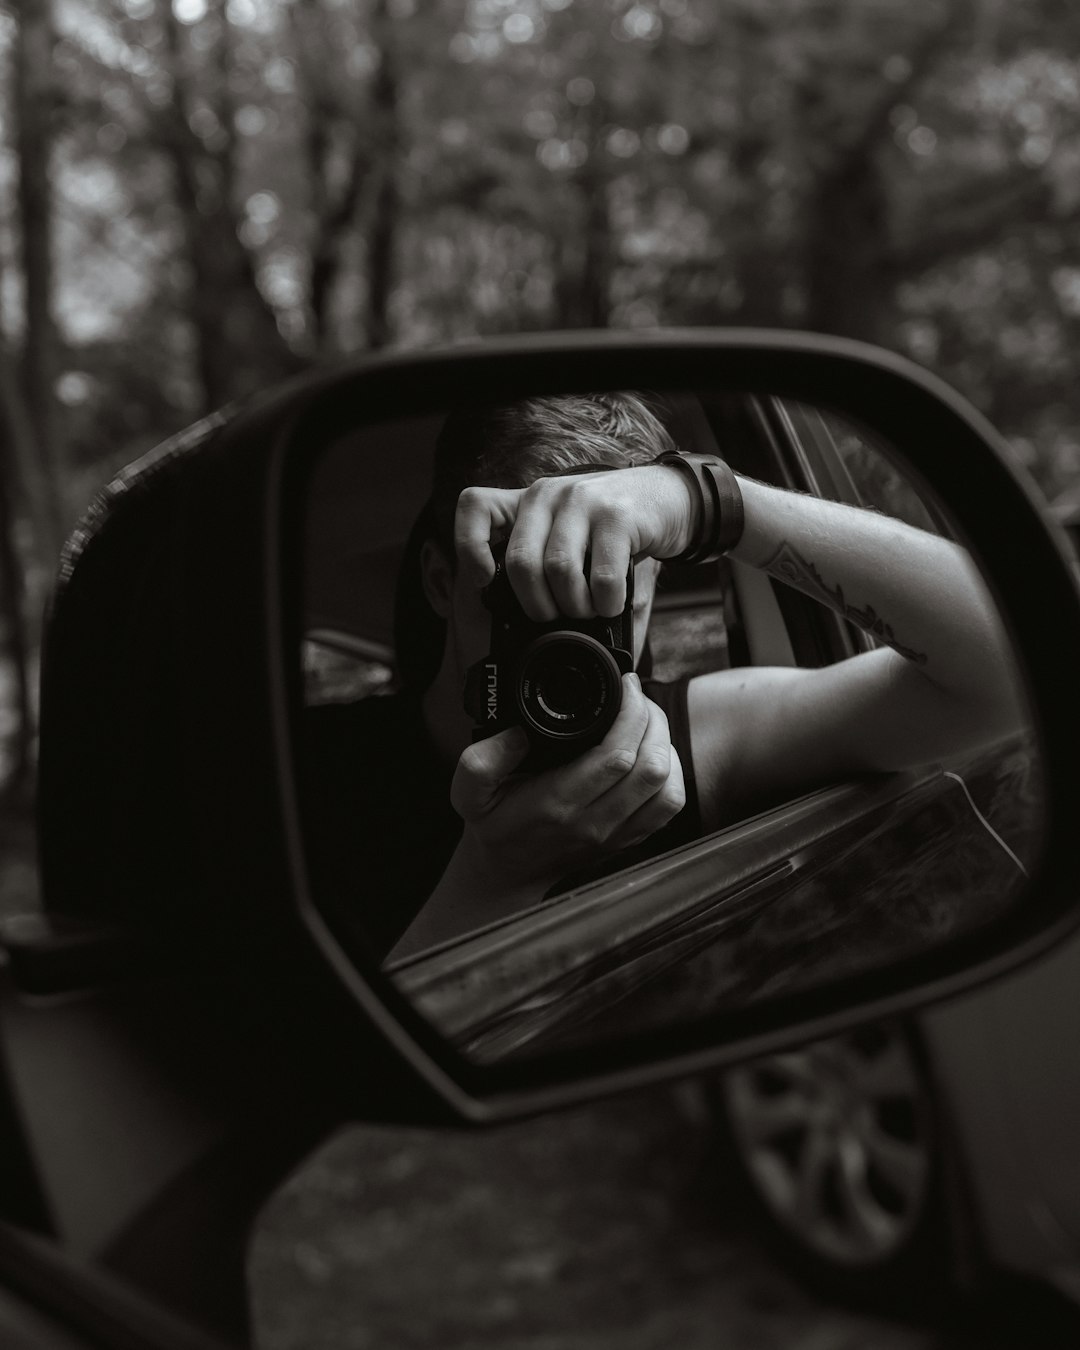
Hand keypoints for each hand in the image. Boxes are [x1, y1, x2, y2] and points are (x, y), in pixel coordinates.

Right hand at [450, 673, 685, 890]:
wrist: (507, 872)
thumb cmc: (493, 823)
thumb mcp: (468, 791)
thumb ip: (481, 761)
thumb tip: (517, 733)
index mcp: (558, 802)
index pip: (615, 757)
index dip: (631, 714)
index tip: (625, 686)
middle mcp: (594, 821)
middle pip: (652, 767)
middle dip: (653, 721)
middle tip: (637, 697)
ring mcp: (616, 834)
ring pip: (668, 787)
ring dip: (666, 746)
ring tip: (647, 722)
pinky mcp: (630, 839)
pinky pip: (669, 806)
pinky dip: (672, 773)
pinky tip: (653, 753)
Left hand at [454, 465, 695, 620]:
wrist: (670, 499)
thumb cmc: (613, 531)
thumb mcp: (572, 539)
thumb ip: (544, 569)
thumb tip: (523, 635)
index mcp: (528, 503)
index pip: (475, 507)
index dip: (470, 548)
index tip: (486, 580)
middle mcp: (548, 495)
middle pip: (521, 562)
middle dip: (538, 605)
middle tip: (557, 616)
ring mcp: (582, 501)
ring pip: (558, 570)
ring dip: (575, 605)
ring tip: (590, 610)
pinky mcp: (617, 515)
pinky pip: (602, 575)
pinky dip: (606, 602)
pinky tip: (613, 603)